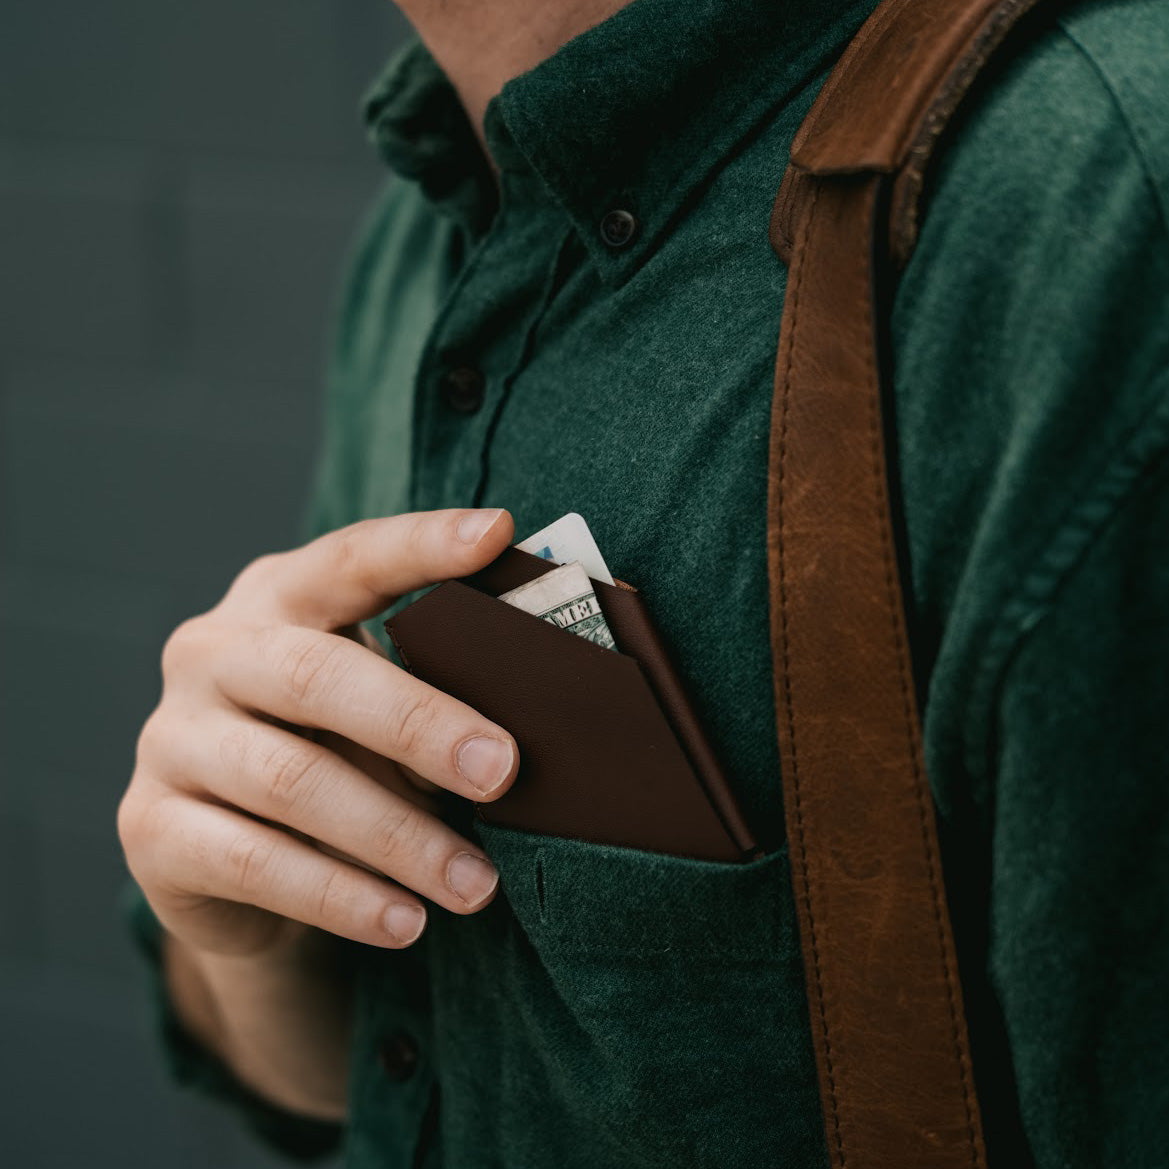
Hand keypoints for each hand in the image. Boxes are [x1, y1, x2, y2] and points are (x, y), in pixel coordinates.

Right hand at [118, 508, 518, 960]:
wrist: (224, 859)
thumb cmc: (330, 754)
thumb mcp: (373, 708)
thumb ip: (423, 691)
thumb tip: (525, 728)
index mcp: (277, 598)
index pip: (350, 559)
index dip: (421, 544)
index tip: (498, 531)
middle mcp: (211, 653)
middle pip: (316, 675)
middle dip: (420, 723)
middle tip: (504, 770)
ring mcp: (172, 739)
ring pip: (292, 781)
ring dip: (398, 838)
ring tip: (476, 885)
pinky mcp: (151, 828)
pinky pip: (255, 863)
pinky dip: (341, 896)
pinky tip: (405, 921)